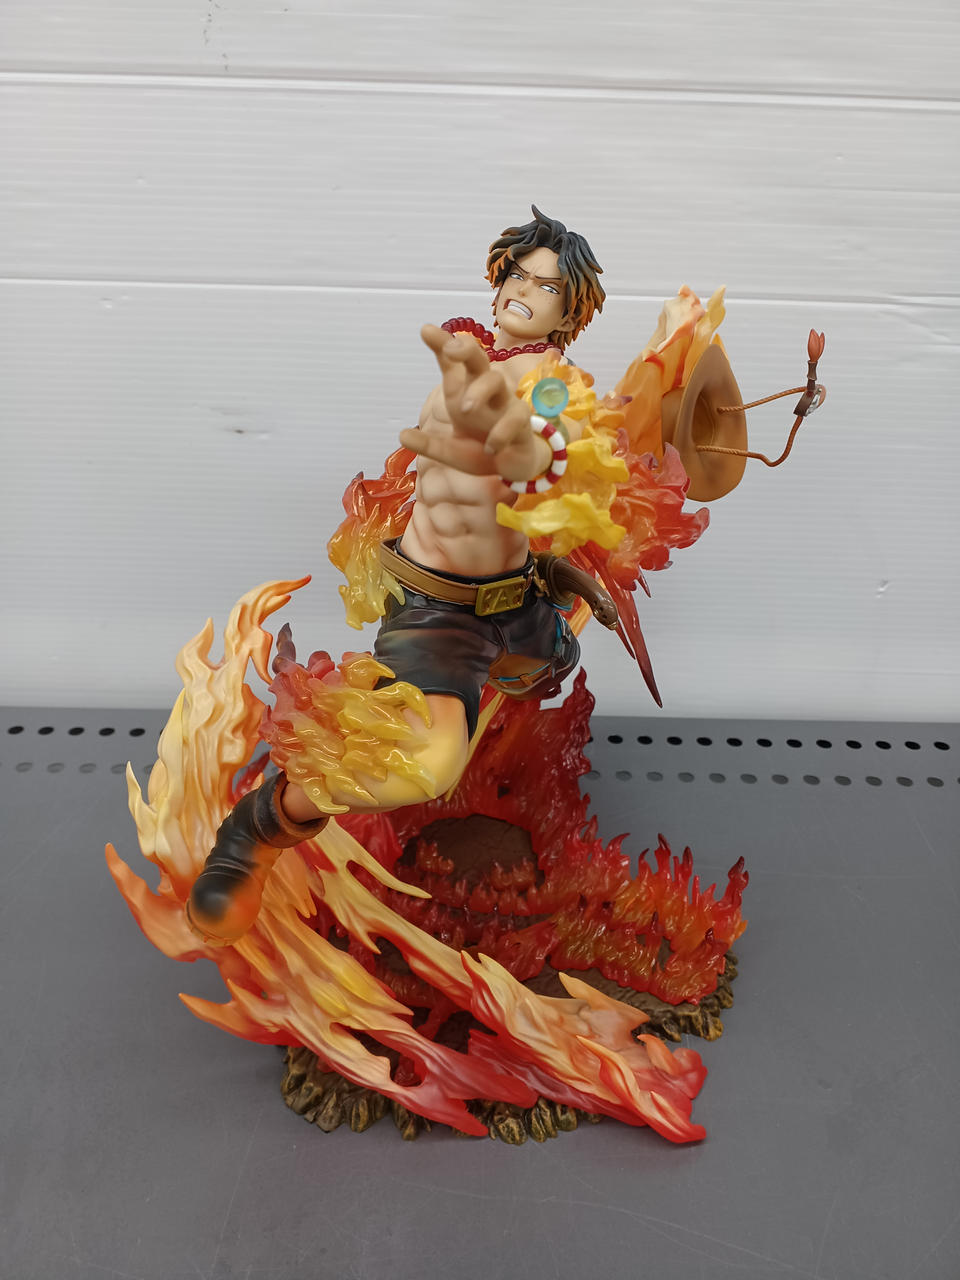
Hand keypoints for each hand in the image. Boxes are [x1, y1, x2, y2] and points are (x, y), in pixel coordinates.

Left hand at [398, 325, 550, 482]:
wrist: (510, 468)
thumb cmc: (479, 447)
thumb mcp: (450, 448)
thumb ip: (428, 442)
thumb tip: (402, 436)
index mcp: (465, 391)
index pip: (453, 362)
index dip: (441, 343)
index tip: (426, 330)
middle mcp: (486, 390)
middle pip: (478, 359)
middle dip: (465, 349)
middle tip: (450, 350)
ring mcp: (505, 403)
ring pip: (496, 380)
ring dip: (479, 391)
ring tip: (465, 410)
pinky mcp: (522, 421)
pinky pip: (515, 418)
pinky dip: (501, 432)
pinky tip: (490, 448)